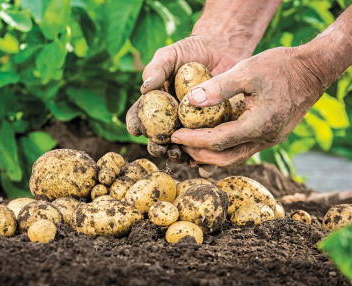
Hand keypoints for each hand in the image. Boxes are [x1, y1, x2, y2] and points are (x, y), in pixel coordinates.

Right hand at [126, 35, 247, 165]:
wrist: (222, 49)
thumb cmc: (189, 51)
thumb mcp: (170, 55)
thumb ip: (156, 69)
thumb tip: (144, 88)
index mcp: (155, 105)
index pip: (139, 118)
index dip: (135, 125)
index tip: (136, 129)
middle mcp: (170, 119)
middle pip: (158, 139)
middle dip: (157, 147)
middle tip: (160, 147)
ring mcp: (191, 126)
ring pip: (181, 148)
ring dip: (178, 156)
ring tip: (180, 155)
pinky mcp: (212, 129)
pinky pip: (207, 147)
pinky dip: (205, 159)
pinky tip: (204, 164)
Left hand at [171, 46, 325, 165]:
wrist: (313, 69)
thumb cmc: (281, 66)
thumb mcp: (247, 70)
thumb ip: (219, 87)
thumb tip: (190, 101)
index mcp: (258, 125)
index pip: (217, 141)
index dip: (193, 140)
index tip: (174, 135)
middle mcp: (265, 139)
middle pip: (224, 157)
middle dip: (198, 153)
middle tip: (177, 143)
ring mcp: (269, 140)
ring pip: (234, 157)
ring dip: (210, 155)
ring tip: (188, 146)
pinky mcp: (270, 136)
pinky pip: (242, 149)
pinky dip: (223, 149)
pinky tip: (209, 142)